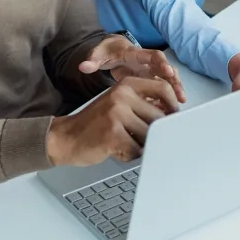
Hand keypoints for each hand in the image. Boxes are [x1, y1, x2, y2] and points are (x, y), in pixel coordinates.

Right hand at [47, 77, 179, 165]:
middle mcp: (122, 95)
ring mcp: (117, 114)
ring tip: (124, 141)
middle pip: (159, 116)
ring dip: (141, 144)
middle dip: (154, 132)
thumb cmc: (96, 123)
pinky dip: (130, 155)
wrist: (66, 137)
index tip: (173, 117)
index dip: (173, 105)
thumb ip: (143, 103)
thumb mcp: (119, 103)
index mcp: (126, 84)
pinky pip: (137, 150)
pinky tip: (116, 149)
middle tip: (139, 137)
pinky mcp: (113, 134)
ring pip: (149, 135)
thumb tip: (172, 112)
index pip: (163, 88)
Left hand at [79, 36, 186, 103]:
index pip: (152, 55)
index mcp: (136, 53)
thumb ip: (92, 60)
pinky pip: (162, 86)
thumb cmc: (108, 51)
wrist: (112, 51)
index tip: (168, 71)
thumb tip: (84, 66)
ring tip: (181, 101)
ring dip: (175, 88)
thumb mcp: (99, 54)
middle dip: (173, 80)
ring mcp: (150, 70)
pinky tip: (172, 106)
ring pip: (167, 78)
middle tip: (179, 93)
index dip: (161, 63)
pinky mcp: (150, 79)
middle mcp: (147, 61)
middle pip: (165, 68)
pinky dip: (168, 95)